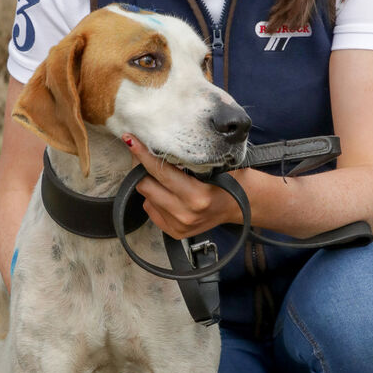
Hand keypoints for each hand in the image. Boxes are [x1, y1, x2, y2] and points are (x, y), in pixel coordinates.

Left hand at [123, 135, 245, 238]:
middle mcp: (186, 214)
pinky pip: (151, 210)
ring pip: (146, 198)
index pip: (160, 172)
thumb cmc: (229, 179)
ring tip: (160, 174)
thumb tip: (158, 143)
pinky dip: (155, 198)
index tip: (131, 140)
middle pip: (146, 186)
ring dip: (149, 183)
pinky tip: (168, 192)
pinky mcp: (175, 232)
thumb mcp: (215, 164)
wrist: (241, 204)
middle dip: (140, 167)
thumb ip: (188, 157)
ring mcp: (179, 225)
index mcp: (197, 196)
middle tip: (141, 152)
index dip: (143, 154)